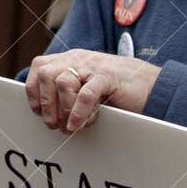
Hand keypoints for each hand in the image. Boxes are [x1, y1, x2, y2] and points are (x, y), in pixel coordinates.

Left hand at [25, 48, 159, 132]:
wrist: (153, 85)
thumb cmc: (119, 90)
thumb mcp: (89, 86)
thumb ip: (70, 91)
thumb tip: (48, 112)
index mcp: (72, 59)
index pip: (40, 66)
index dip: (34, 90)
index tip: (37, 111)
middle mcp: (80, 59)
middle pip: (46, 74)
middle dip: (45, 102)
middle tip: (53, 124)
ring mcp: (94, 66)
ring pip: (63, 83)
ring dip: (61, 109)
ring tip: (68, 127)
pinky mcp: (109, 77)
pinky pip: (86, 93)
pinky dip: (78, 112)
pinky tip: (78, 125)